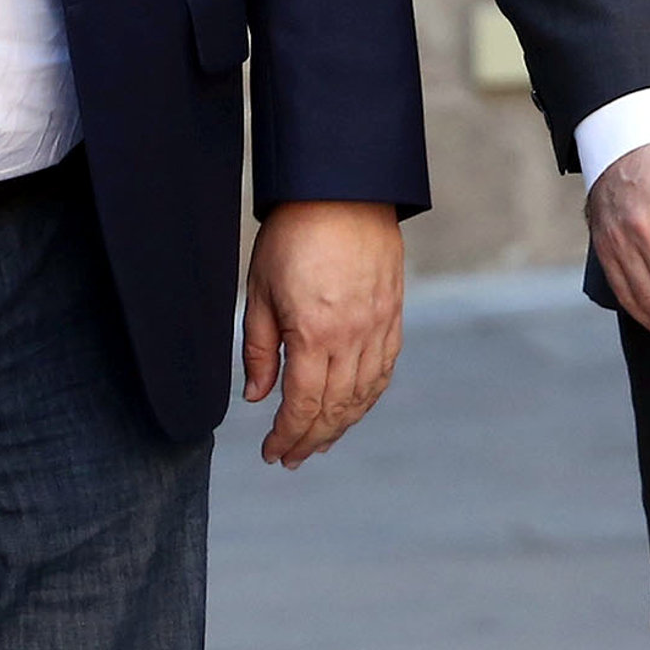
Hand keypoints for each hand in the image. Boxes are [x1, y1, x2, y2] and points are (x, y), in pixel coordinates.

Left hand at [243, 200, 407, 466]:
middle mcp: (353, 337)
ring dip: (341, 425)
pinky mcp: (393, 315)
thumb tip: (257, 396)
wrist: (342, 191)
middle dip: (311, 439)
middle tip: (291, 458)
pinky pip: (384, 370)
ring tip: (319, 442)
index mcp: (315, 333)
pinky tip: (352, 408)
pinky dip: (367, 397)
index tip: (272, 452)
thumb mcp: (260, 292)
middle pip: (336, 408)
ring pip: (364, 395)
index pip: (304, 405)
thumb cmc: (293, 235)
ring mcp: (379, 327)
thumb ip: (259, 349)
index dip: (287, 435)